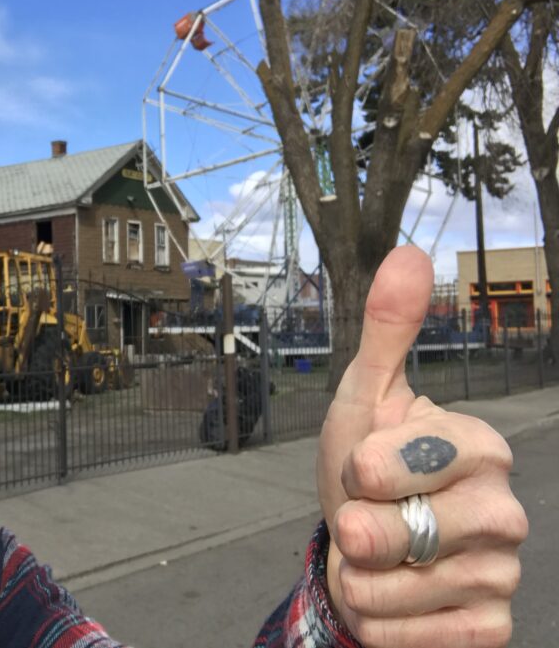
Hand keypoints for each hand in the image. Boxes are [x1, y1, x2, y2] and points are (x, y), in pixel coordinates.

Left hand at [318, 246, 527, 646]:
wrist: (362, 549)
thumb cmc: (364, 469)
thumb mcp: (363, 399)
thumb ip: (385, 332)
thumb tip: (408, 253)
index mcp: (480, 446)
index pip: (409, 459)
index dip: (365, 469)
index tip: (363, 469)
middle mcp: (506, 510)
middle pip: (404, 532)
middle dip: (356, 529)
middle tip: (361, 521)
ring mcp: (504, 575)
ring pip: (399, 590)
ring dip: (360, 579)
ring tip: (374, 558)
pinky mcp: (490, 629)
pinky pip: (414, 638)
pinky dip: (380, 622)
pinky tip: (394, 598)